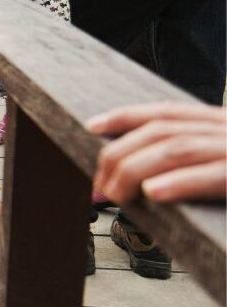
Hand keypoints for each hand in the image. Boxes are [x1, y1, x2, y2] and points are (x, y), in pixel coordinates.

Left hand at [87, 102, 226, 202]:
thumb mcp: (225, 160)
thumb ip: (198, 158)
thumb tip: (146, 179)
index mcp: (225, 124)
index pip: (169, 112)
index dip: (127, 117)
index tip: (94, 126)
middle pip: (162, 131)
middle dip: (120, 155)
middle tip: (99, 184)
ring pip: (177, 149)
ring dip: (135, 170)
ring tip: (114, 194)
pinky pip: (213, 175)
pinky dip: (179, 182)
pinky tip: (152, 192)